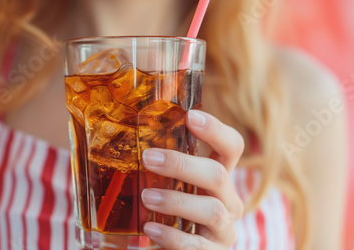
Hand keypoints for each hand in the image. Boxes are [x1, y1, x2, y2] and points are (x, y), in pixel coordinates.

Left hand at [141, 110, 244, 249]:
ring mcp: (224, 230)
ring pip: (212, 210)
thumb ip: (161, 168)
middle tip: (148, 158)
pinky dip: (172, 236)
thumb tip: (122, 137)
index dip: (216, 129)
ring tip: (146, 196)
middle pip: (219, 175)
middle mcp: (228, 201)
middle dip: (183, 165)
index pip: (231, 146)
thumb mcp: (173, 187)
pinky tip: (150, 229)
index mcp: (220, 178)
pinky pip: (196, 245)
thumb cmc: (174, 214)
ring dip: (177, 200)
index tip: (190, 116)